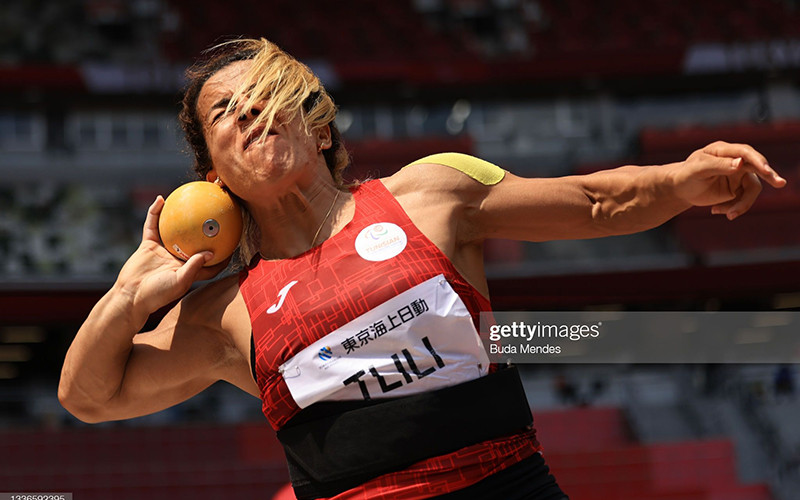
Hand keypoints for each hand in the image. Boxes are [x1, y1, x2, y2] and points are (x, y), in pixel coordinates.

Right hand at [115, 196, 229, 314]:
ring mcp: (164, 250)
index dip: (223, 253)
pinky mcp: (149, 244)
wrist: (130, 295)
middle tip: (217, 213)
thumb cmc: (158, 294)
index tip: (234, 242)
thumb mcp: (179, 282)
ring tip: (191, 198)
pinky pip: (153, 224)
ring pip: (175, 228)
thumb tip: (211, 252)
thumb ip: (194, 267)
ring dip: (180, 214)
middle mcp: (179, 257)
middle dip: (206, 229)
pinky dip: (155, 212)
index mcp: (190, 269)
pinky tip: (161, 199)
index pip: (211, 261)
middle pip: (196, 240)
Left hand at [672, 141, 785, 219]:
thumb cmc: (686, 176)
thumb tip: (740, 163)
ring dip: (741, 204)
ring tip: (726, 214)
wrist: (680, 189)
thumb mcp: (697, 171)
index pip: (745, 152)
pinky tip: (715, 211)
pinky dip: (733, 208)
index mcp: (723, 150)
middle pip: (757, 167)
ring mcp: (738, 174)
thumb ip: (718, 165)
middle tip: (781, 183)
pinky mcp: (738, 188)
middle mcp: (735, 160)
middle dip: (768, 176)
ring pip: (752, 188)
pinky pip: (744, 199)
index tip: (766, 171)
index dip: (757, 161)